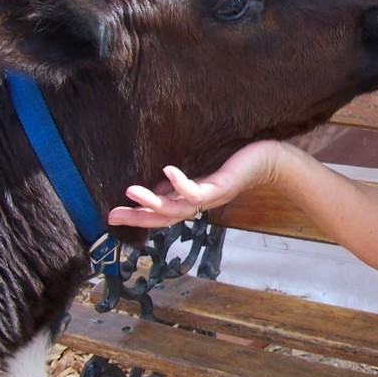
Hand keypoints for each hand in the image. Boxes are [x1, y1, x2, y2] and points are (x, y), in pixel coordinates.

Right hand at [107, 140, 281, 228]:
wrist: (267, 159)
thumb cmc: (232, 163)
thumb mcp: (200, 172)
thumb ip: (177, 183)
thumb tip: (151, 185)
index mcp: (191, 200)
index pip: (160, 213)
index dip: (137, 216)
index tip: (110, 216)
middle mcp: (198, 203)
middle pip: (165, 216)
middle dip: (139, 217)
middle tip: (112, 215)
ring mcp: (210, 197)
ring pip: (179, 207)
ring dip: (154, 202)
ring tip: (131, 192)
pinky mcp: (223, 187)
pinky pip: (200, 190)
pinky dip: (182, 182)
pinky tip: (167, 171)